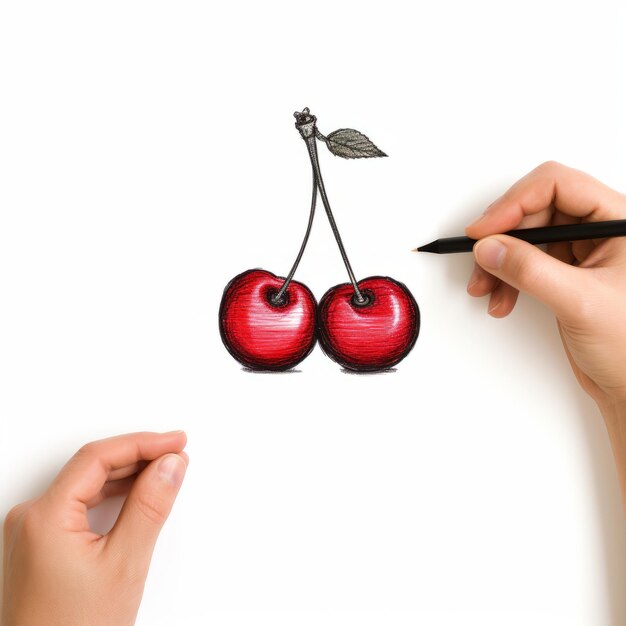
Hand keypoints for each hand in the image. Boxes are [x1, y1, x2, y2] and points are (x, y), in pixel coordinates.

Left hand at [2, 431, 187, 625]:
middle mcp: (31, 517)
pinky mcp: (41, 544)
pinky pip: (80, 504)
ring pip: (87, 484)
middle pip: (92, 467)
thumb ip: (149, 506)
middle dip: (139, 456)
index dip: (142, 443)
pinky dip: (112, 496)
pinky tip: (138, 495)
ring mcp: (33, 531)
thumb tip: (170, 465)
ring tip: (165, 471)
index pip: (98, 458)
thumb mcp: (125, 564)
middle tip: (177, 454)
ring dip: (128, 475)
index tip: (176, 442)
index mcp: (44, 517)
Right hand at [465, 161, 625, 408]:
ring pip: (524, 237)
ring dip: (498, 260)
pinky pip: (524, 262)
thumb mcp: (581, 302)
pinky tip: (501, 298)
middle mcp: (599, 231)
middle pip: (534, 210)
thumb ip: (531, 271)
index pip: (557, 186)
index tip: (486, 229)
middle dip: (501, 237)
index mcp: (618, 222)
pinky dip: (505, 278)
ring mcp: (581, 252)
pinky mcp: (564, 274)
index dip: (515, 202)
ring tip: (486, 288)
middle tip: (481, 258)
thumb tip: (491, 247)